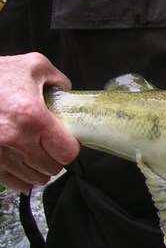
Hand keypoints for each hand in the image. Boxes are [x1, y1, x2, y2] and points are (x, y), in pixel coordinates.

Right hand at [0, 53, 79, 191]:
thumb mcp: (32, 65)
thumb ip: (58, 79)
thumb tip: (67, 91)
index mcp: (33, 117)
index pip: (66, 152)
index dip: (69, 147)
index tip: (64, 139)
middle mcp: (15, 139)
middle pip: (52, 168)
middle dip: (54, 157)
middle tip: (48, 144)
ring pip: (34, 177)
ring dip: (38, 168)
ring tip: (34, 152)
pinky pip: (13, 182)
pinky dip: (21, 177)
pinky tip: (21, 164)